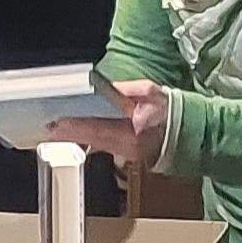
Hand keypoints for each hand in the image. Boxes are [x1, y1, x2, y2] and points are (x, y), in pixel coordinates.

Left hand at [48, 82, 166, 168]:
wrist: (192, 132)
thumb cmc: (171, 110)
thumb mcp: (149, 92)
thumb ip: (125, 90)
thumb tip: (104, 87)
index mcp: (134, 130)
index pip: (98, 129)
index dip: (76, 127)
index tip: (58, 124)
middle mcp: (128, 146)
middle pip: (92, 140)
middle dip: (70, 134)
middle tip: (50, 128)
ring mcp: (129, 154)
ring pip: (96, 145)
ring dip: (77, 138)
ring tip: (58, 131)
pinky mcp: (129, 155)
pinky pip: (104, 147)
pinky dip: (89, 141)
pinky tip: (75, 137)